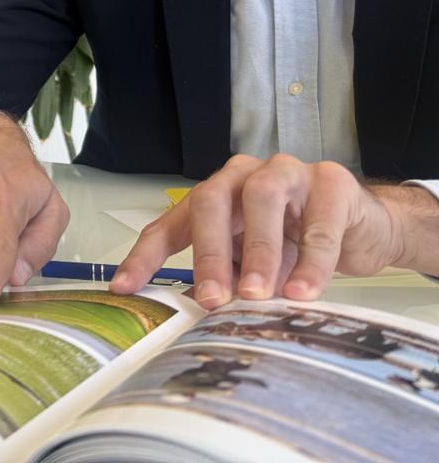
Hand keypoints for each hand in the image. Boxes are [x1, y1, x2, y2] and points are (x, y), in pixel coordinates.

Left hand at [110, 154, 438, 307]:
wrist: (362, 229)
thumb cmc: (294, 244)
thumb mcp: (251, 263)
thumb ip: (224, 277)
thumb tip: (190, 315)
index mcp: (214, 193)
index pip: (170, 222)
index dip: (145, 254)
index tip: (124, 288)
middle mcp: (242, 174)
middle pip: (211, 201)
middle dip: (207, 252)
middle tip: (210, 299)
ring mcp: (286, 171)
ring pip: (261, 200)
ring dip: (258, 252)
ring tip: (256, 296)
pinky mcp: (331, 182)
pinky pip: (317, 223)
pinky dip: (310, 260)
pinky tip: (303, 292)